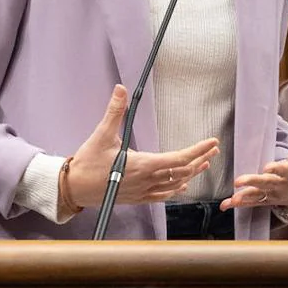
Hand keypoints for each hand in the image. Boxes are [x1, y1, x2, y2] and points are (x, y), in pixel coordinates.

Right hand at [66, 85, 219, 208]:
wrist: (74, 189)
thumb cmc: (87, 163)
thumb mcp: (101, 135)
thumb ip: (114, 111)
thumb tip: (121, 90)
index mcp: (142, 165)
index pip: (178, 159)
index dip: (197, 150)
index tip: (211, 143)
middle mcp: (146, 181)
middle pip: (182, 172)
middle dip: (200, 159)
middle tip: (213, 150)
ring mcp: (143, 192)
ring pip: (175, 185)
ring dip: (191, 174)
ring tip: (204, 164)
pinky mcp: (137, 198)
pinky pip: (163, 196)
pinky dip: (176, 189)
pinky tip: (181, 185)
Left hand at [220, 94, 287, 211]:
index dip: (278, 169)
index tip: (267, 167)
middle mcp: (286, 184)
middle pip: (269, 183)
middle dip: (255, 182)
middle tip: (239, 180)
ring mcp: (275, 194)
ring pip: (260, 195)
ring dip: (245, 196)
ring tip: (233, 197)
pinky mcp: (266, 199)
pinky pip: (252, 203)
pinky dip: (240, 204)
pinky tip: (225, 205)